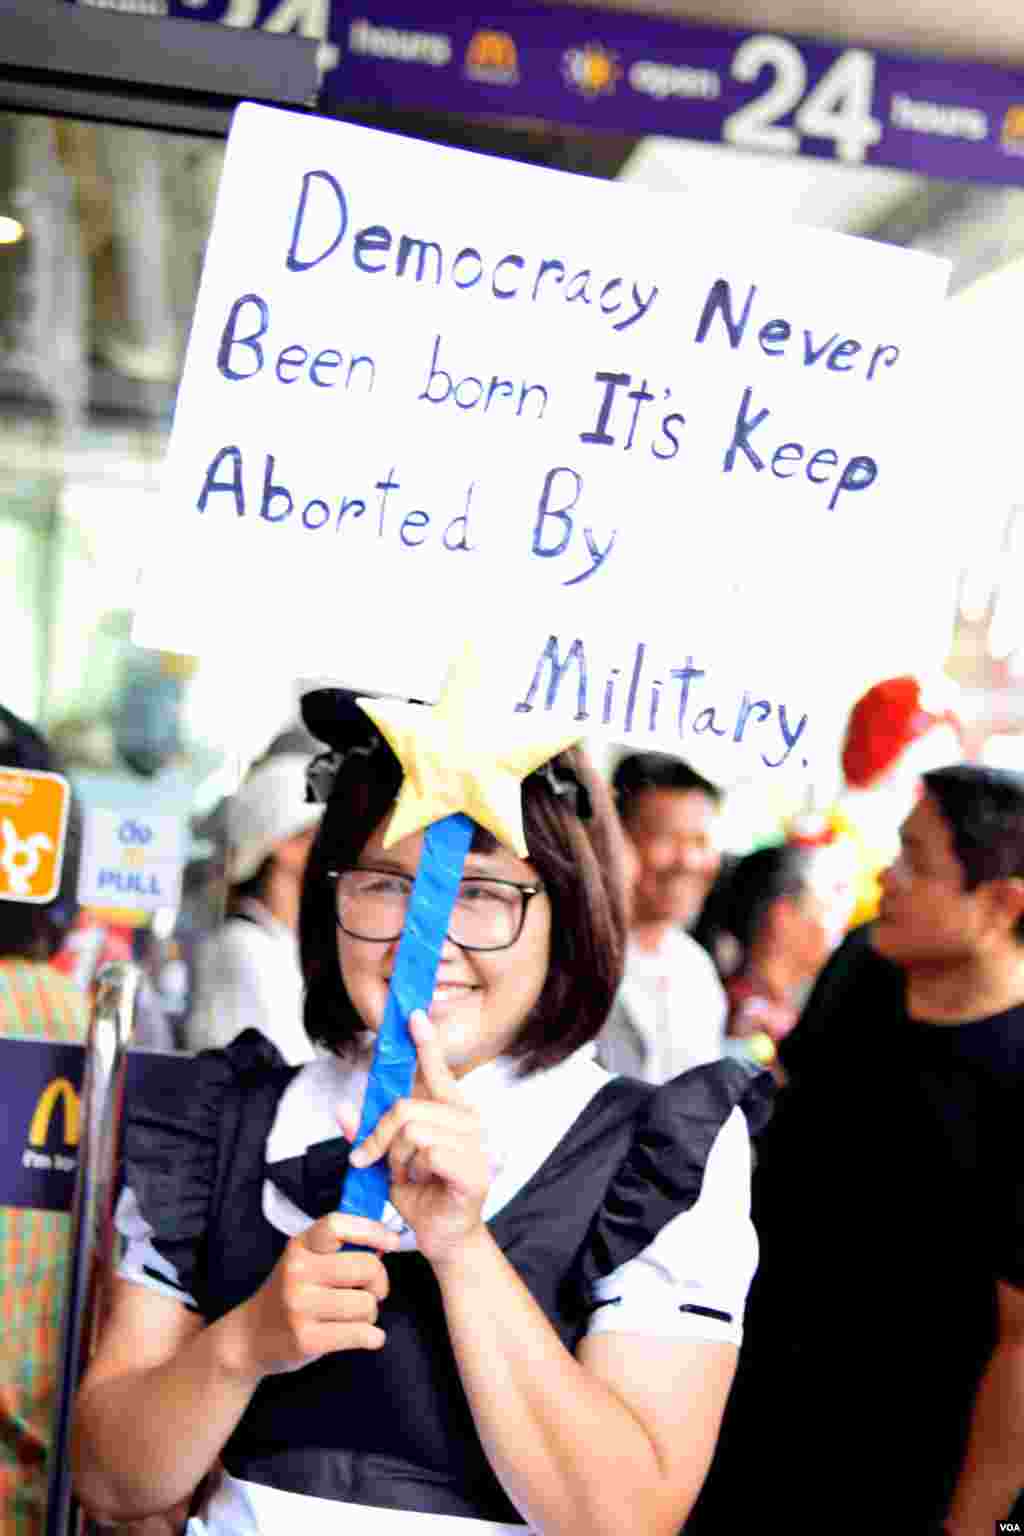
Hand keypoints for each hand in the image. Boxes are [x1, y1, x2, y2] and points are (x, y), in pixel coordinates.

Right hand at [227, 1212, 398, 1378]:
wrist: (250, 1336)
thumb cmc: (291, 1294)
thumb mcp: (305, 1260)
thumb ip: (337, 1250)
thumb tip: (386, 1245)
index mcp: (300, 1246)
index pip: (337, 1225)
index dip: (371, 1230)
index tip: (392, 1243)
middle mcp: (297, 1271)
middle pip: (366, 1266)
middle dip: (379, 1282)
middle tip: (371, 1291)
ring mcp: (300, 1306)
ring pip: (367, 1304)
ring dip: (371, 1313)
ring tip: (355, 1316)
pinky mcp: (307, 1339)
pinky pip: (361, 1334)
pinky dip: (372, 1337)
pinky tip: (366, 1336)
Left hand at [347, 1010, 490, 1266]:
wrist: (443, 1239)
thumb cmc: (421, 1196)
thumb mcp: (386, 1161)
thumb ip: (368, 1133)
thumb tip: (343, 1108)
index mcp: (449, 1112)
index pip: (437, 1070)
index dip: (425, 1042)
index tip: (413, 1015)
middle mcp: (467, 1120)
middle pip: (405, 1107)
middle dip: (380, 1138)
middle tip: (378, 1161)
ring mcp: (475, 1144)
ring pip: (412, 1131)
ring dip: (397, 1161)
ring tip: (409, 1178)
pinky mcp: (475, 1169)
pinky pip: (428, 1154)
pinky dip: (413, 1173)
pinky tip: (423, 1186)